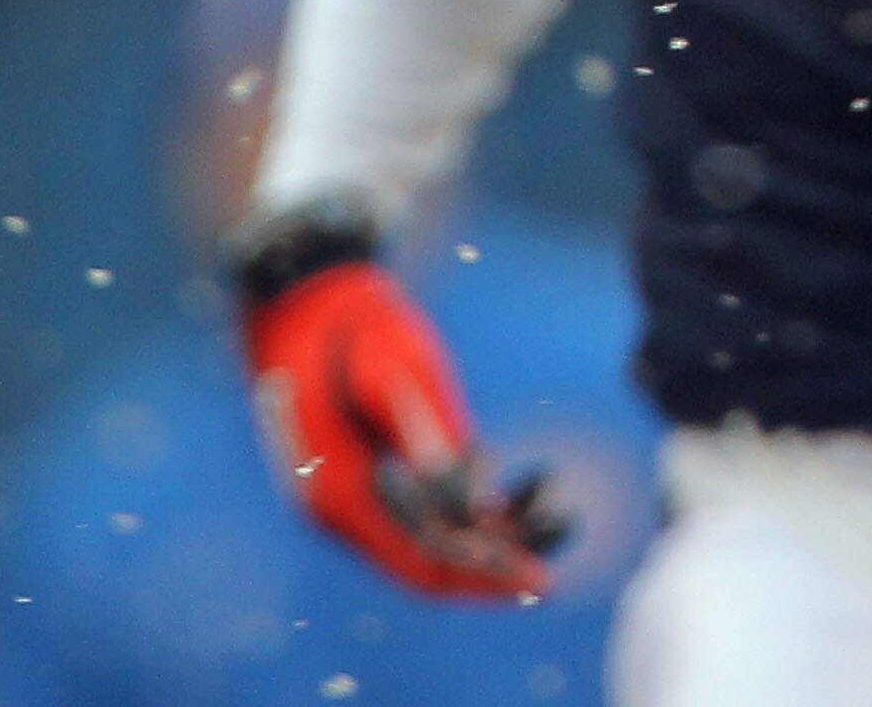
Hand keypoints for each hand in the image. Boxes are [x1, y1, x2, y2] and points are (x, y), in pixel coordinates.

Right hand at [234, 217, 566, 599]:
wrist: (307, 289)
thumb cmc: (351, 323)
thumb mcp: (391, 370)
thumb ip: (426, 438)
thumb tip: (473, 506)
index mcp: (337, 494)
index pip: (419, 560)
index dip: (481, 575)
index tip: (535, 581)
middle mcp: (347, 507)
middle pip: (429, 563)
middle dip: (494, 567)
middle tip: (555, 576)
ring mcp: (363, 490)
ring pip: (437, 538)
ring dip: (499, 537)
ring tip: (563, 519)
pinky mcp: (382, 466)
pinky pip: (434, 505)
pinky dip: (483, 503)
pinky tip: (533, 484)